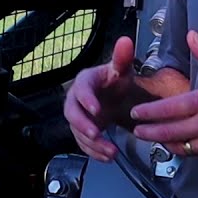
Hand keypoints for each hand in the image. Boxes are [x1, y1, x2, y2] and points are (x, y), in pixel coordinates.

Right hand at [64, 37, 136, 161]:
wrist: (113, 95)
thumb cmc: (115, 81)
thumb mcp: (122, 70)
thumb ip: (122, 58)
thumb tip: (126, 41)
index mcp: (85, 82)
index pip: (81, 90)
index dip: (87, 100)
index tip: (97, 111)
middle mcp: (76, 100)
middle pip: (72, 114)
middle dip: (83, 126)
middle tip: (96, 135)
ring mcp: (78, 117)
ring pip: (78, 132)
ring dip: (93, 144)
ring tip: (110, 152)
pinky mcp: (82, 131)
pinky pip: (83, 143)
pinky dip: (94, 152)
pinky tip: (107, 156)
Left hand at [131, 30, 197, 162]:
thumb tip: (191, 36)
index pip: (170, 109)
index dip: (150, 113)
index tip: (136, 114)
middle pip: (171, 132)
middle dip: (150, 133)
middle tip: (136, 131)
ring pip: (184, 148)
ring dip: (166, 144)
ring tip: (155, 140)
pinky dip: (188, 153)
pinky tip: (181, 148)